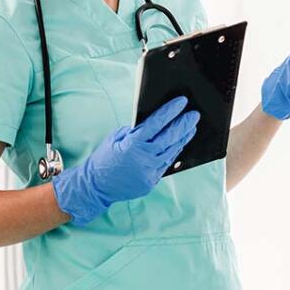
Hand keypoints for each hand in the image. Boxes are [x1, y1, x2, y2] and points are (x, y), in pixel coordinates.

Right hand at [52, 96, 199, 225]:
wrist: (95, 186)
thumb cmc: (103, 160)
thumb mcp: (115, 138)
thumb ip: (134, 131)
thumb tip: (152, 124)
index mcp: (132, 144)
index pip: (157, 123)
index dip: (171, 111)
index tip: (182, 102)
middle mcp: (143, 158)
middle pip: (170, 137)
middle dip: (184, 124)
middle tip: (194, 115)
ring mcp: (149, 172)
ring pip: (171, 152)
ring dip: (182, 139)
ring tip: (191, 129)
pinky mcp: (151, 182)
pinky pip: (165, 165)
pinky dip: (173, 153)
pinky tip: (179, 145)